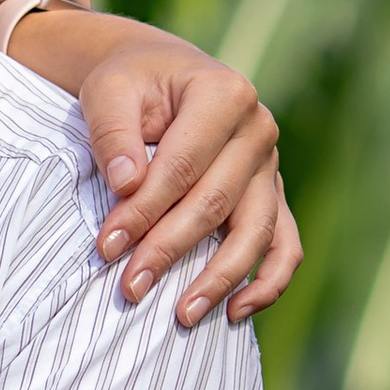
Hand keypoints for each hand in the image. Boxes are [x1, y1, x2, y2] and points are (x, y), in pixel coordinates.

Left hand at [8, 15, 297, 323]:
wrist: (162, 74)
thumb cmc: (132, 84)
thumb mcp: (109, 90)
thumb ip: (114, 132)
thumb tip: (127, 183)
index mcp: (225, 94)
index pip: (182, 167)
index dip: (143, 211)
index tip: (105, 247)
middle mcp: (259, 130)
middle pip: (215, 203)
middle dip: (169, 250)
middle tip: (130, 289)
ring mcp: (270, 167)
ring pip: (255, 231)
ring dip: (220, 278)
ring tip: (183, 316)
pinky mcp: (271, 195)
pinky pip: (284, 244)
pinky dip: (268, 282)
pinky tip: (236, 314)